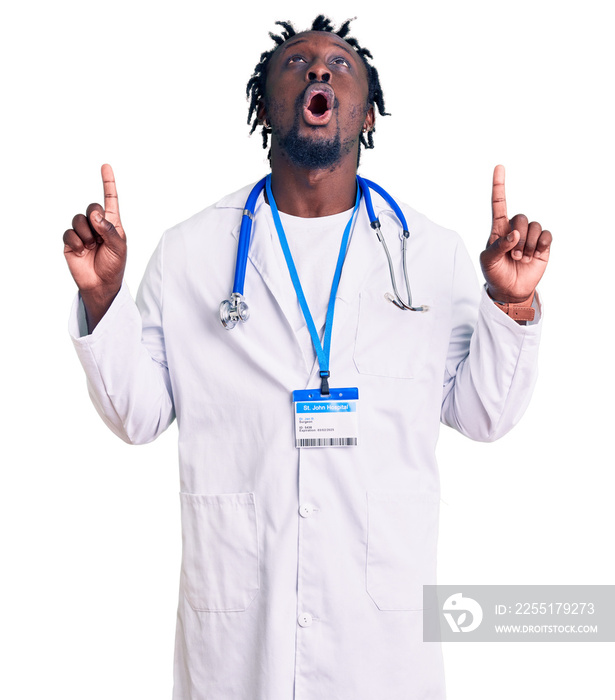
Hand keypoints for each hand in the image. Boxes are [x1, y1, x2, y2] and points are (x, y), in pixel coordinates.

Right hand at [63, 164, 126, 328]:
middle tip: (99, 236)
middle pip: (92, 207)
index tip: (105, 166)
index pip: (111, 199)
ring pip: (79, 219)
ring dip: (87, 234)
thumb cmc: (114, 266)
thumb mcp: (119, 247)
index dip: (108, 183)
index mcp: (112, 224)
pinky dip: (76, 242)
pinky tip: (82, 252)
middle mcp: (97, 225)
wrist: (101, 284)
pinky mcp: (71, 241)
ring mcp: (83, 232)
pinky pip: (69, 232)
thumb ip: (109, 229)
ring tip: (91, 247)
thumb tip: (95, 214)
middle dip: (95, 219)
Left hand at [480, 165, 551, 302]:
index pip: (499, 203)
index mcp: (498, 230)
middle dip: (517, 238)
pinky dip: (540, 244)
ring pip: (534, 226)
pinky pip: (546, 235)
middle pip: (520, 217)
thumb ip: (497, 247)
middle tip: (512, 255)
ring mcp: (529, 237)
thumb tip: (514, 235)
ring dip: (528, 245)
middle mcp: (515, 229)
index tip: (499, 167)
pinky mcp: (542, 245)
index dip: (499, 186)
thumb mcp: (488, 261)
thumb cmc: (495, 273)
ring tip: (521, 258)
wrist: (510, 290)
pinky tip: (535, 255)